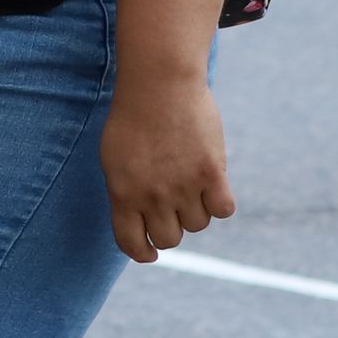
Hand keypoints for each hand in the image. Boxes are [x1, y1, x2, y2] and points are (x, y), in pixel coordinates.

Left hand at [97, 74, 231, 261]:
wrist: (159, 83)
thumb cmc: (134, 117)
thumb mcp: (115, 158)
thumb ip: (126, 192)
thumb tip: (141, 222)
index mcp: (122, 194)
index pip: (132, 243)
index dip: (142, 252)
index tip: (151, 253)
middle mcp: (152, 196)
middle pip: (170, 239)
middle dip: (172, 227)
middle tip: (175, 207)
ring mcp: (183, 186)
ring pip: (198, 224)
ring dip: (196, 210)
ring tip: (191, 183)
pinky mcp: (211, 173)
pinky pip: (223, 210)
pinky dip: (220, 202)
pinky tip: (214, 185)